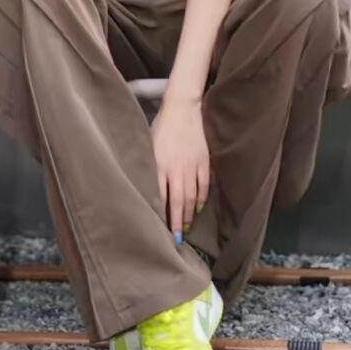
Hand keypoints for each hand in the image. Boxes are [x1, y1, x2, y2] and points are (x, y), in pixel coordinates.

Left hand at [151, 96, 209, 240]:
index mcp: (160, 164)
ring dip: (189, 214)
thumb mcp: (149, 146)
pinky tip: (198, 208)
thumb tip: (146, 189)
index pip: (160, 197)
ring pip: (192, 196)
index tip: (159, 230)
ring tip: (186, 228)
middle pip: (178, 201)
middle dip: (177, 222)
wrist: (182, 109)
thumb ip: (149, 167)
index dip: (161, 215)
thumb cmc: (161, 127)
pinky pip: (204, 185)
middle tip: (176, 240)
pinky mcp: (204, 161)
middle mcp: (176, 168)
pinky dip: (201, 198)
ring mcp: (192, 165)